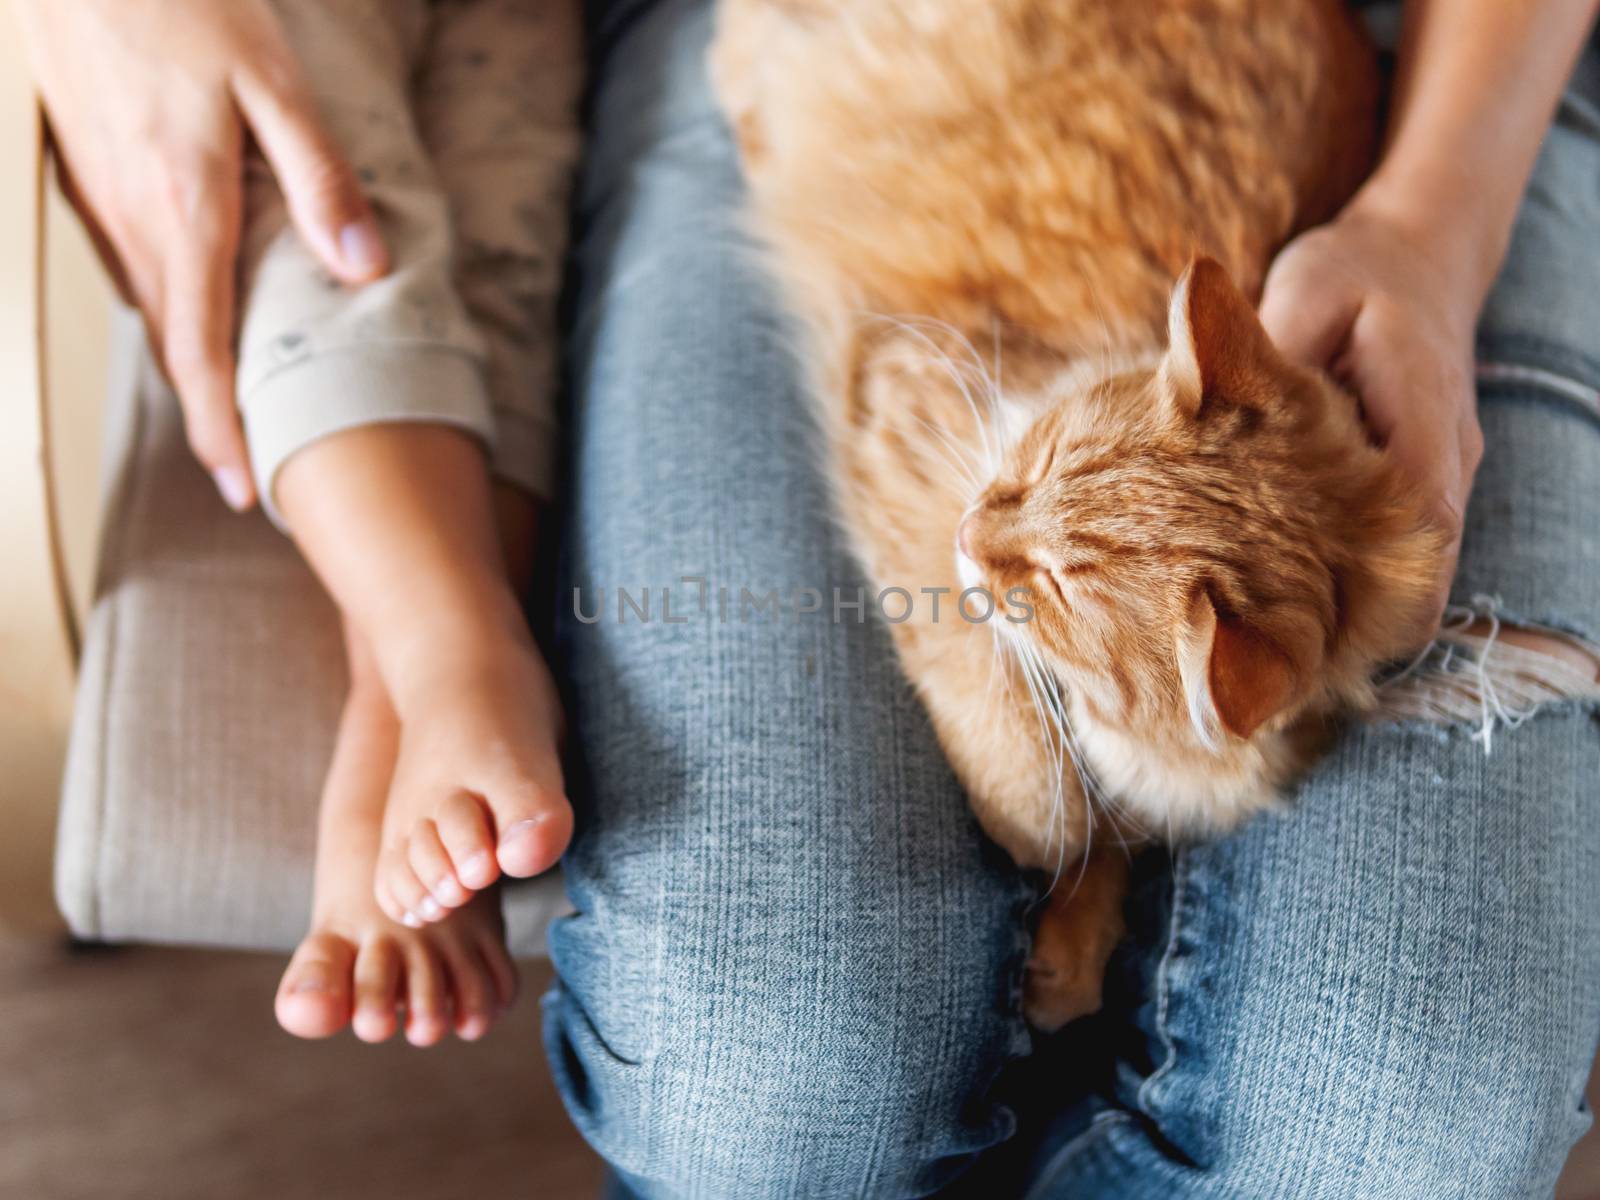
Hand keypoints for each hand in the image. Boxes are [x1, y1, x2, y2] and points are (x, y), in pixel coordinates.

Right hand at [14, 0, 389, 510]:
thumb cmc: (183, 3)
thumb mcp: (273, 82)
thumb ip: (319, 177)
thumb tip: (362, 265)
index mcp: (186, 207)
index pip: (200, 348)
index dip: (220, 428)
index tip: (242, 488)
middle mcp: (134, 220)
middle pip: (172, 348)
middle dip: (208, 419)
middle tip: (246, 474)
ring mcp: (101, 203)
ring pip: (147, 315)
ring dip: (186, 373)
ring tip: (230, 418)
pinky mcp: (88, 183)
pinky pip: (130, 273)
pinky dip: (164, 317)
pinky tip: (194, 326)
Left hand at [1260, 194, 1485, 640]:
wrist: (1416, 256)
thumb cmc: (1353, 274)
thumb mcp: (1307, 292)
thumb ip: (1272, 355)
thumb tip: (1213, 405)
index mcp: (1424, 408)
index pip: (1426, 516)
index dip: (1380, 585)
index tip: (1311, 631)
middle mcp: (1447, 457)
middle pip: (1425, 571)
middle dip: (1358, 627)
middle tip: (1269, 672)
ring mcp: (1442, 478)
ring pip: (1417, 577)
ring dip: (1355, 620)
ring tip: (1268, 661)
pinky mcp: (1419, 490)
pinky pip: (1399, 562)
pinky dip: (1353, 595)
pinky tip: (1282, 618)